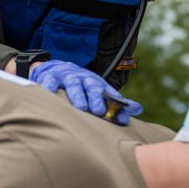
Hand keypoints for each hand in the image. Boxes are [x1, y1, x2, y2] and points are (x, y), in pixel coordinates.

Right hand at [29, 60, 143, 124]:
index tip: (122, 119)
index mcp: (97, 83)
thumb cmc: (81, 86)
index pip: (110, 94)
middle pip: (92, 86)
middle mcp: (84, 79)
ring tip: (81, 107)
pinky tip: (50, 96)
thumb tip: (138, 108)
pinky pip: (50, 82)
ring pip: (73, 85)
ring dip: (78, 95)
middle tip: (99, 111)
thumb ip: (115, 102)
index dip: (117, 106)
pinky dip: (49, 88)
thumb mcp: (98, 91)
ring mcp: (67, 77)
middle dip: (97, 98)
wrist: (57, 68)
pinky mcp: (50, 77)